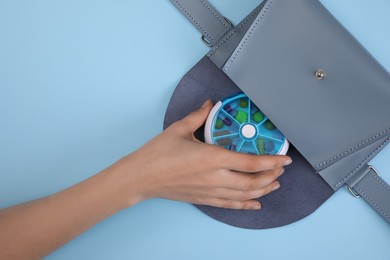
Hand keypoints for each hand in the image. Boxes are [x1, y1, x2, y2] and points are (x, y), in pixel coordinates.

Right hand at [119, 100, 291, 209]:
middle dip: (271, 175)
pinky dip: (245, 205)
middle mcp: (215, 178)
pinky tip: (256, 204)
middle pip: (253, 181)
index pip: (251, 163)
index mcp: (212, 158)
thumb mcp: (179, 129)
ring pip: (245, 195)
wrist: (141, 177)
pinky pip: (230, 205)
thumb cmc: (157, 153)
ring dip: (263, 190)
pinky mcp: (204, 200)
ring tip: (275, 184)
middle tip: (281, 168)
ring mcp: (210, 192)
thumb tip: (210, 103)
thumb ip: (199, 115)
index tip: (286, 158)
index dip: (272, 161)